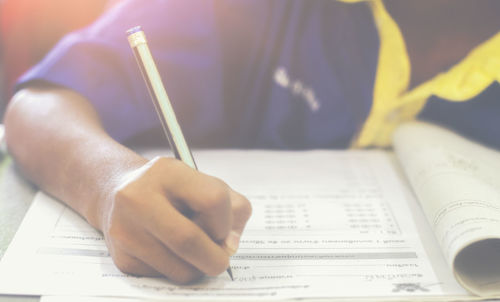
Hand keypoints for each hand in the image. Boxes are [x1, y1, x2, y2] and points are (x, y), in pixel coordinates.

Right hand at [99, 156, 251, 283]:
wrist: (117, 192)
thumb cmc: (173, 190)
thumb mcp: (205, 183)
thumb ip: (233, 209)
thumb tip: (230, 245)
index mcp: (167, 171)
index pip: (212, 200)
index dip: (225, 221)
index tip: (223, 229)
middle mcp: (138, 197)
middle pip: (188, 240)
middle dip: (215, 258)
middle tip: (221, 260)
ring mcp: (125, 229)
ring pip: (179, 268)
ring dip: (197, 267)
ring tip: (192, 250)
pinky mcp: (122, 257)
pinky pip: (164, 277)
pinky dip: (177, 271)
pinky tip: (170, 251)